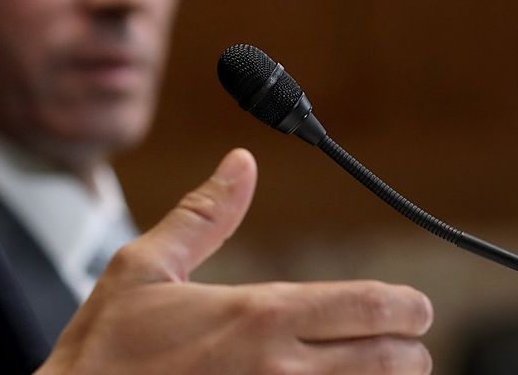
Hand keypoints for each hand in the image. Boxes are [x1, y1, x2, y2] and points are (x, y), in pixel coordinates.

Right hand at [39, 149, 433, 373]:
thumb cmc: (106, 350)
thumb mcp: (144, 268)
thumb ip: (203, 215)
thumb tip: (241, 163)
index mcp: (260, 316)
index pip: (372, 307)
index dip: (406, 306)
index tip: (411, 308)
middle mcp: (281, 370)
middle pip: (395, 361)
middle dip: (407, 348)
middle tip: (401, 342)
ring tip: (370, 369)